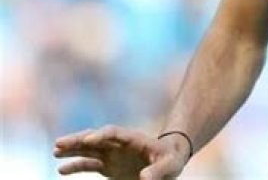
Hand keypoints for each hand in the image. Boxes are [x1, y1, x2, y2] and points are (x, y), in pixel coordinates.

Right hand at [54, 125, 188, 179]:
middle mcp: (119, 144)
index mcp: (134, 139)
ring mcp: (112, 154)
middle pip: (96, 137)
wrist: (169, 161)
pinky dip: (76, 166)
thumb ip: (158, 170)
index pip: (114, 133)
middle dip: (78, 139)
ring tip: (55, 151)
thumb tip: (144, 178)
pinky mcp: (108, 166)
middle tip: (59, 143)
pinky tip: (61, 169)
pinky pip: (89, 164)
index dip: (102, 135)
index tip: (89, 140)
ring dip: (72, 149)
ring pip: (88, 149)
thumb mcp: (170, 165)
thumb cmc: (171, 160)